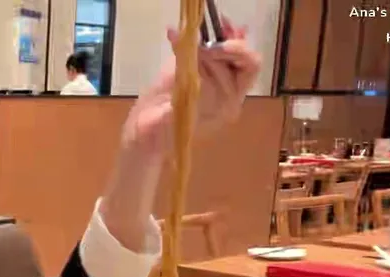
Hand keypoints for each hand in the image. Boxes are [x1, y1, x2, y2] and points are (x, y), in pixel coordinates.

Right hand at [101, 19, 259, 251]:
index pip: (248, 69)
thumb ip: (177, 108)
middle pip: (239, 53)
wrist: (142, 137)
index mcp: (227, 103)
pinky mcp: (190, 71)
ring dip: (211, 33)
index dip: (236, 52)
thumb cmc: (156, 137)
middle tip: (207, 34)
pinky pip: (196, 48)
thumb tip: (184, 88)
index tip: (213, 48)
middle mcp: (224, 88)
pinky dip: (186, 38)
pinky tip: (171, 34)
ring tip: (196, 26)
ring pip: (220, 46)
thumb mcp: (167, 124)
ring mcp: (208, 78)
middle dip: (225, 39)